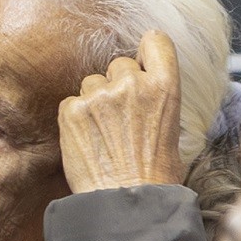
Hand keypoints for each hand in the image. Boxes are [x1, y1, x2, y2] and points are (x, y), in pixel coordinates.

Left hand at [61, 29, 185, 192]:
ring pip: (91, 82)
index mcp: (165, 86)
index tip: (141, 59)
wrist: (126, 198)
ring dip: (94, 100)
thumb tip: (140, 82)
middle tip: (119, 116)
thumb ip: (154, 96)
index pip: (155, 41)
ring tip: (103, 132)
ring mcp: (100, 96)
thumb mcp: (171, 125)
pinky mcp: (72, 110)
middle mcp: (132, 84)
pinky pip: (70, 101)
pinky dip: (74, 117)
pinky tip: (86, 139)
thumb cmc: (153, 171)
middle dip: (117, 83)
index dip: (146, 50)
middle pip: (118, 64)